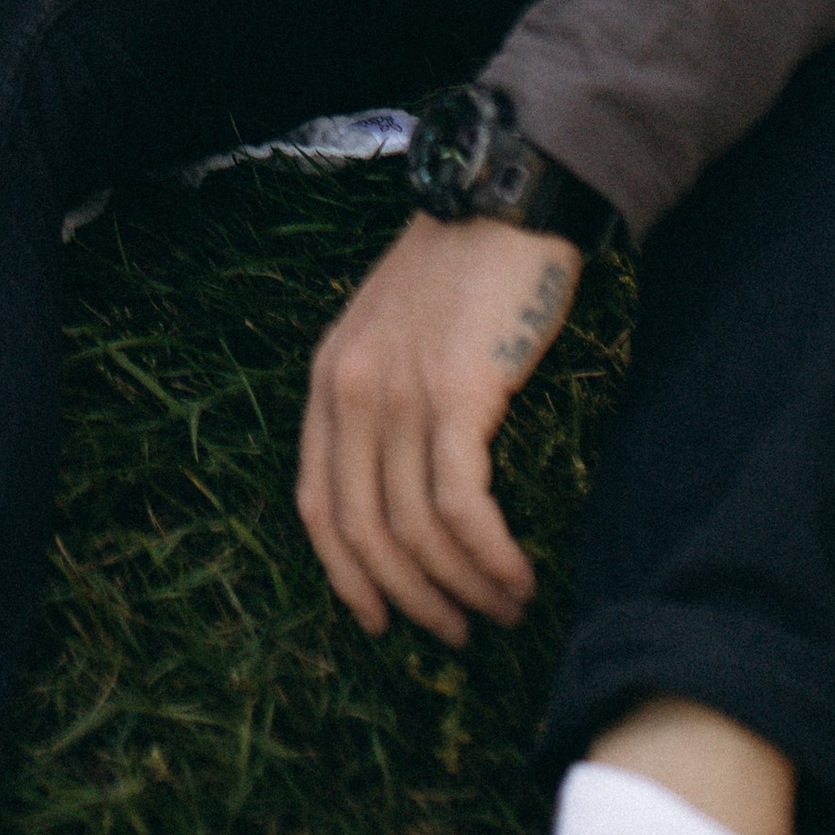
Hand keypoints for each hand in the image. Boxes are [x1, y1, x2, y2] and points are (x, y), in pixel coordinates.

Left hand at [296, 212, 579, 646]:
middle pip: (364, 533)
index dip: (347, 575)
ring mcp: (400, 393)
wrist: (503, 201)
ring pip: (417, 530)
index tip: (382, 619)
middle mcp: (351, 392)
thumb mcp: (390, 331)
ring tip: (505, 608)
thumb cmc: (459, 267)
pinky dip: (489, 557)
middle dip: (411, 599)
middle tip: (457, 632)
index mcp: (328, 379)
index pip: (317, 505)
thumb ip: (382, 399)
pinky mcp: (458, 394)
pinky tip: (517, 575)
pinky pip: (462, 507)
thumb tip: (405, 490)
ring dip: (464, 587)